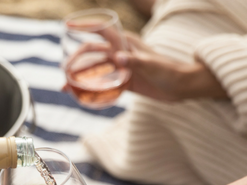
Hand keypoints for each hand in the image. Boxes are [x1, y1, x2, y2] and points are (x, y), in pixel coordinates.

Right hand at [62, 29, 227, 101]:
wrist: (182, 87)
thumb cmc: (169, 72)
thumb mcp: (152, 66)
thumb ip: (135, 62)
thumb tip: (118, 59)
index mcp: (125, 43)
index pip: (101, 30)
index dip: (84, 26)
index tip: (68, 25)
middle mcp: (120, 53)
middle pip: (92, 52)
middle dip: (75, 60)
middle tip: (64, 72)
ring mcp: (121, 68)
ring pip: (95, 69)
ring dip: (80, 77)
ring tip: (65, 86)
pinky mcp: (124, 82)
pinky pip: (103, 84)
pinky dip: (91, 89)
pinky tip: (81, 96)